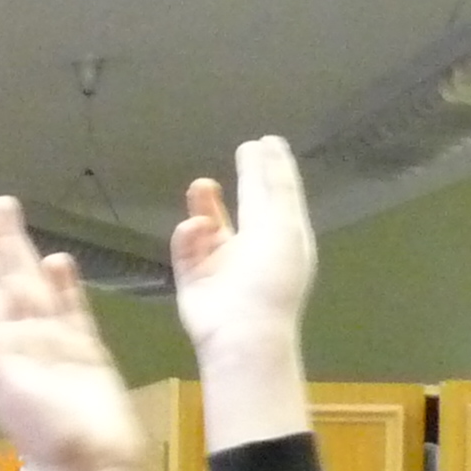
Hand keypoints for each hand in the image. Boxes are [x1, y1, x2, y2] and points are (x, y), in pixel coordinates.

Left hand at [0, 198, 154, 470]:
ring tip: (20, 223)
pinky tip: (60, 262)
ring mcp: (55, 345)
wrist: (95, 465)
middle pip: (9, 284)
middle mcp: (23, 344)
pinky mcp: (86, 352)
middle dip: (1, 246)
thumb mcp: (8, 393)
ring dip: (28, 257)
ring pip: (38, 290)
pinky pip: (72, 310)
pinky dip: (65, 287)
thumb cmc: (49, 434)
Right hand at [171, 138, 315, 452]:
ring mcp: (222, 263)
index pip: (279, 196)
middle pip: (248, 204)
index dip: (274, 168)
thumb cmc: (271, 276)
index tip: (267, 140)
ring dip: (206, 203)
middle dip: (245, 178)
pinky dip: (189, 234)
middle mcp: (254, 248)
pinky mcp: (193, 278)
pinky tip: (197, 227)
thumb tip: (267, 149)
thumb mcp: (284, 223)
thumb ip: (275, 185)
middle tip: (244, 148)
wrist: (241, 329)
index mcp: (282, 237)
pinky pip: (186, 245)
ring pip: (210, 223)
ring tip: (202, 185)